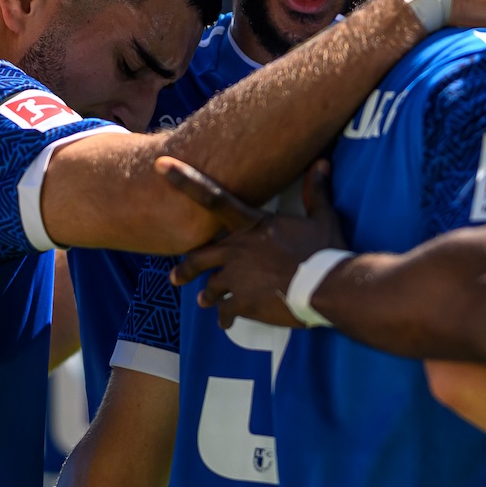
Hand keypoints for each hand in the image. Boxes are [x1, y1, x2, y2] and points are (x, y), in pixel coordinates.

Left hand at [165, 160, 345, 328]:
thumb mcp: (322, 218)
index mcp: (251, 225)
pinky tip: (227, 323)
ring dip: (207, 296)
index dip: (184, 179)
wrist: (325, 287)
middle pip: (198, 258)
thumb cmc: (324, 251)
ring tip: (204, 302)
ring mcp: (235, 277)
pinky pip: (225, 312)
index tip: (160, 165)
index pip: (212, 196)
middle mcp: (236, 249)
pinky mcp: (241, 303)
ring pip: (209, 288)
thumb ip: (316, 192)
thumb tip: (322, 163)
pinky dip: (225, 318)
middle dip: (186, 269)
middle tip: (176, 277)